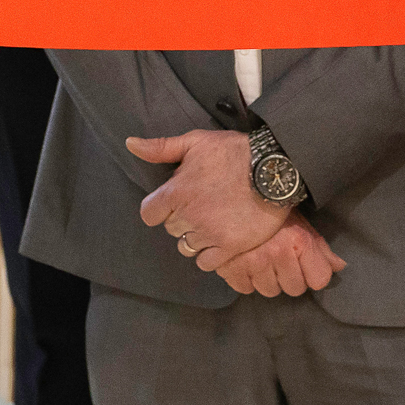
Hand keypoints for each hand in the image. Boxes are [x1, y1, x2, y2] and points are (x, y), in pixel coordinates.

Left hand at [128, 130, 287, 267]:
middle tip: (201, 207)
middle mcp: (189, 216)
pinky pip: (206, 263)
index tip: (173, 203)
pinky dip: (210, 255)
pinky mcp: (229, 247)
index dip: (160, 209)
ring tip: (212, 223)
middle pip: (171, 230)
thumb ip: (160, 148)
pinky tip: (220, 240)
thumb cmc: (233, 151)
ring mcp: (209, 234)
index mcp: (176, 192)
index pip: (149, 214)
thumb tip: (130, 144)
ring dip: (196, 238)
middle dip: (182, 220)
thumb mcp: (195, 141)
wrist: (273, 168)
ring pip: (187, 247)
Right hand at [212, 212, 345, 296]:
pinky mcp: (230, 268)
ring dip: (266, 278)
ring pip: (270, 291)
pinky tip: (245, 261)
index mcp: (298, 241)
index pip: (318, 280)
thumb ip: (321, 248)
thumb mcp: (300, 222)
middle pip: (294, 288)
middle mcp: (277, 253)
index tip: (303, 263)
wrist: (238, 193)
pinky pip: (245, 288)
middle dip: (289, 276)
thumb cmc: (271, 207)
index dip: (312, 272)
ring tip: (262, 258)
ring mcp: (253, 262)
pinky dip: (245, 278)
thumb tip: (339, 267)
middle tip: (279, 258)